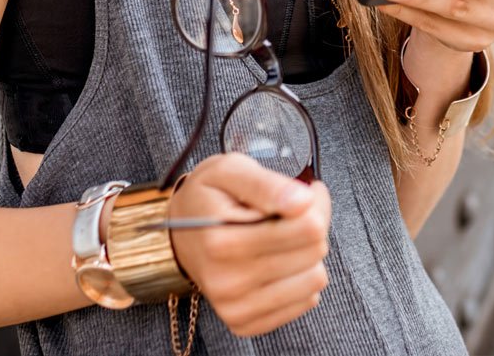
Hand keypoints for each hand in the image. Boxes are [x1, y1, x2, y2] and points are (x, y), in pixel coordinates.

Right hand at [168, 153, 330, 336]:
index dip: (313, 202)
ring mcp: (235, 307)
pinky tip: (279, 261)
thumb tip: (303, 201)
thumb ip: (266, 183)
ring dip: (308, 254)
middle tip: (292, 213)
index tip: (303, 193)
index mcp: (222, 241)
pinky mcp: (244, 323)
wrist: (178, 235)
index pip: (307, 227)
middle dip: (312, 226)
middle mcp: (227, 281)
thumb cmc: (209, 197)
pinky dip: (299, 278)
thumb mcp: (230, 170)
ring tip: (285, 237)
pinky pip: (305, 302)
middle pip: (314, 252)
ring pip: (315, 280)